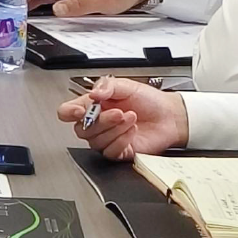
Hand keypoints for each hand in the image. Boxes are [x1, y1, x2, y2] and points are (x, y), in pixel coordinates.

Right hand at [57, 76, 187, 159]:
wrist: (170, 116)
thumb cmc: (149, 100)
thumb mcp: (127, 85)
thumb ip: (107, 86)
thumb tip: (93, 94)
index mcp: (93, 105)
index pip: (67, 112)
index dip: (68, 112)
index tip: (79, 110)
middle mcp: (97, 124)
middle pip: (81, 129)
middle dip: (101, 121)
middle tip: (119, 112)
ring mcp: (107, 138)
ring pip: (95, 142)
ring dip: (114, 130)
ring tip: (131, 118)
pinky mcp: (119, 151)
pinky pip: (110, 152)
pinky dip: (121, 140)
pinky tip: (132, 131)